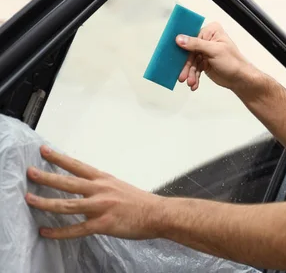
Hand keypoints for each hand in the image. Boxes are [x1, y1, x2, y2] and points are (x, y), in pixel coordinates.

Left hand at [25, 145, 163, 239]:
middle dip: (47, 176)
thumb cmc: (142, 202)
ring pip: (67, 204)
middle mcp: (100, 190)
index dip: (60, 158)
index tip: (45, 151)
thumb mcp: (120, 187)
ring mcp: (100, 207)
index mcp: (105, 180)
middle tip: (30, 171)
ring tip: (30, 199)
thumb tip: (89, 192)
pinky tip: (46, 232)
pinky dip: (59, 232)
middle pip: (68, 182)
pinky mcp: (102, 224)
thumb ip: (103, 189)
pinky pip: (76, 229)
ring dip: (46, 202)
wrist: (158, 213)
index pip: (78, 166)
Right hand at [176, 22, 255, 90]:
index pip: (191, 35)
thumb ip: (196, 44)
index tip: (172, 53)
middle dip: (186, 65)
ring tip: (190, 82)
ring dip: (189, 73)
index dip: (181, 45)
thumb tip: (180, 39)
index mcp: (211, 31)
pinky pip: (194, 68)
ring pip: (190, 62)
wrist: (239, 78)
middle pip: (188, 51)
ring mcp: (204, 51)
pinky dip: (193, 76)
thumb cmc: (233, 62)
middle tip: (182, 75)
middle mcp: (206, 40)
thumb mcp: (214, 51)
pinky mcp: (203, 62)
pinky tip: (194, 83)